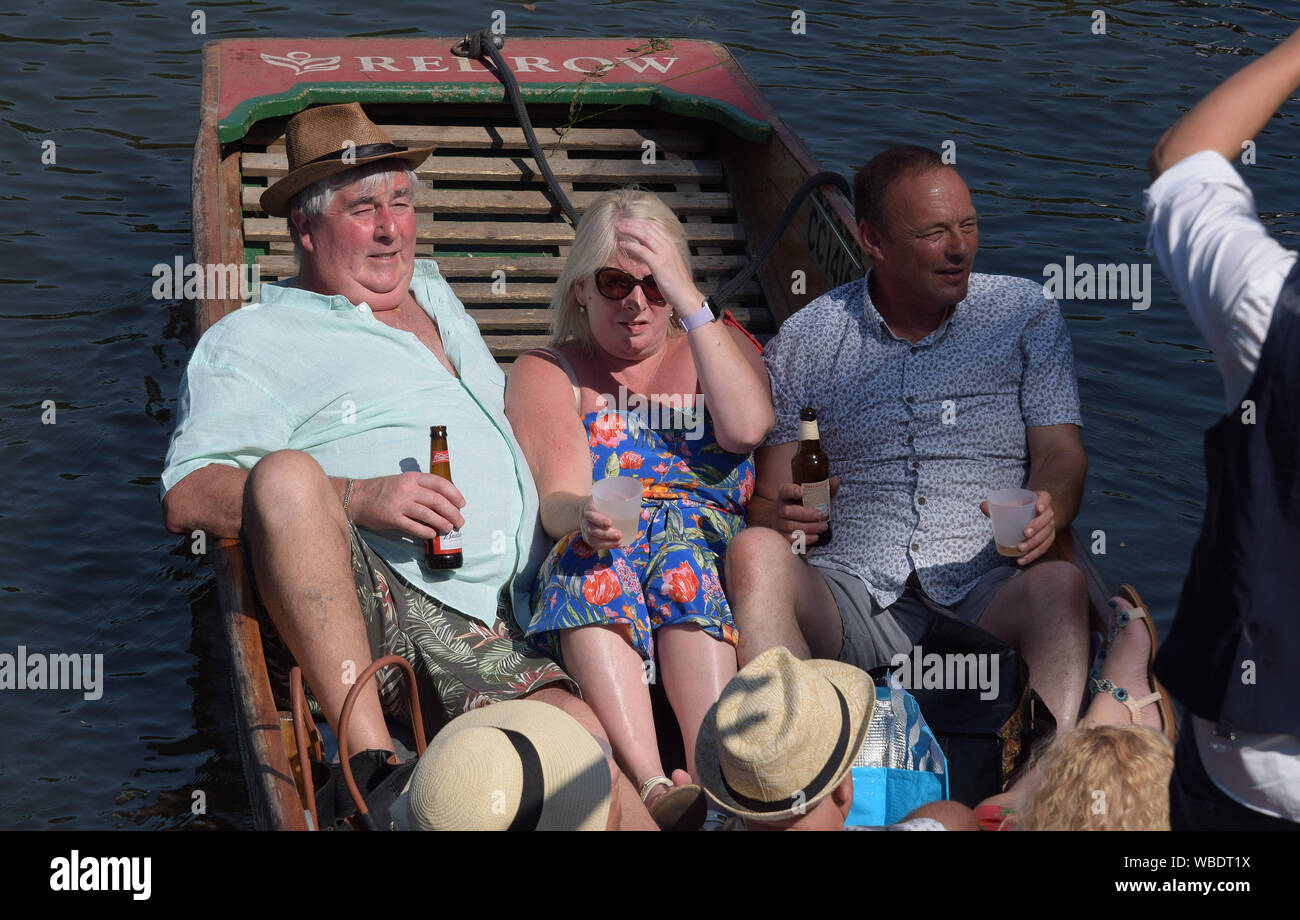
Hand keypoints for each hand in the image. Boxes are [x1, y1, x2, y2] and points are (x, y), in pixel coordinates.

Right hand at [348, 472, 464, 540]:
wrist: (358, 497)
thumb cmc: (382, 490)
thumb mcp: (403, 482)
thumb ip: (420, 488)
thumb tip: (443, 503)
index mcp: (412, 478)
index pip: (440, 483)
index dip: (454, 494)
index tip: (462, 504)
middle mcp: (407, 489)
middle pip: (438, 501)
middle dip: (453, 512)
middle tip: (460, 521)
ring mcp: (399, 504)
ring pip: (429, 514)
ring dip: (443, 523)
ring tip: (449, 528)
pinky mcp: (392, 519)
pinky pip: (414, 527)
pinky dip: (426, 532)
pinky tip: (432, 535)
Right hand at [579, 496, 624, 550]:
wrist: (584, 509)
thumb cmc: (600, 503)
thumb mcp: (606, 497)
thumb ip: (621, 500)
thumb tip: (640, 511)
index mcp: (588, 507)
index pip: (590, 514)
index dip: (599, 519)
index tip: (610, 523)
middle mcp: (585, 520)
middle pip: (591, 529)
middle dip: (605, 534)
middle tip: (619, 535)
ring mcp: (585, 530)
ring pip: (592, 539)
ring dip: (606, 542)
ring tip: (619, 542)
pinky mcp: (588, 538)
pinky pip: (594, 544)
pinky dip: (605, 546)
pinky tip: (615, 546)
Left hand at [613, 217, 703, 316]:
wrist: (685, 294)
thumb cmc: (676, 282)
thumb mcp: (668, 261)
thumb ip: (657, 252)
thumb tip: (644, 246)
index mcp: (670, 243)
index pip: (653, 225)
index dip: (638, 221)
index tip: (627, 221)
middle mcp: (668, 245)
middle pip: (647, 227)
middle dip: (631, 223)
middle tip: (619, 222)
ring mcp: (664, 254)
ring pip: (644, 235)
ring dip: (629, 230)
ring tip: (618, 228)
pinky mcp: (658, 264)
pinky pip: (642, 250)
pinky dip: (631, 245)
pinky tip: (622, 244)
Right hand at [772, 477, 838, 546]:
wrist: (801, 524)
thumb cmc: (809, 507)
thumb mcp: (818, 497)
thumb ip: (826, 489)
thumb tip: (835, 481)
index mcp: (785, 495)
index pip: (785, 490)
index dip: (791, 491)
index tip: (801, 491)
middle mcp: (779, 508)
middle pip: (787, 511)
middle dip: (805, 514)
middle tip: (821, 515)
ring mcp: (778, 523)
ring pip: (790, 526)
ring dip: (809, 527)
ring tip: (823, 526)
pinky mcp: (781, 536)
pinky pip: (790, 539)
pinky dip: (805, 539)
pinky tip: (816, 537)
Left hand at [979, 490, 1054, 564]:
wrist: (1032, 515)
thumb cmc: (1019, 507)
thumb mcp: (1011, 504)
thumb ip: (998, 505)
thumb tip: (983, 506)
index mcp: (1041, 500)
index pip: (1045, 498)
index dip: (1044, 503)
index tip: (1038, 509)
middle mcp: (1048, 513)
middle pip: (1046, 519)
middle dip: (1037, 527)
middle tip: (1025, 533)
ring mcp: (1050, 527)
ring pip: (1045, 536)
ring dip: (1034, 544)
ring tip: (1020, 548)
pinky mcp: (1048, 540)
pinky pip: (1043, 548)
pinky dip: (1032, 555)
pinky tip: (1022, 560)